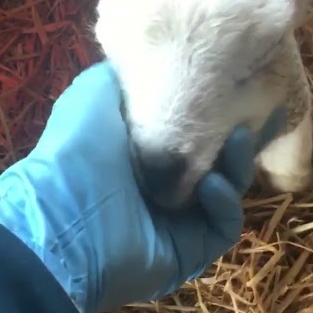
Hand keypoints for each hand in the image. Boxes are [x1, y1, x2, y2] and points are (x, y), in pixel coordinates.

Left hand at [0, 62, 283, 312]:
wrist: (66, 224)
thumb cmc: (77, 153)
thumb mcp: (93, 94)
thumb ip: (123, 76)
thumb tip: (152, 62)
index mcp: (137, 151)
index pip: (187, 130)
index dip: (211, 110)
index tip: (231, 88)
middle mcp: (158, 185)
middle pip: (213, 158)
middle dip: (232, 137)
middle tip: (245, 116)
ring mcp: (177, 221)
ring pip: (225, 190)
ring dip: (234, 165)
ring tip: (235, 141)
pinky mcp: (191, 251)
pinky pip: (223, 226)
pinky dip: (224, 203)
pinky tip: (211, 185)